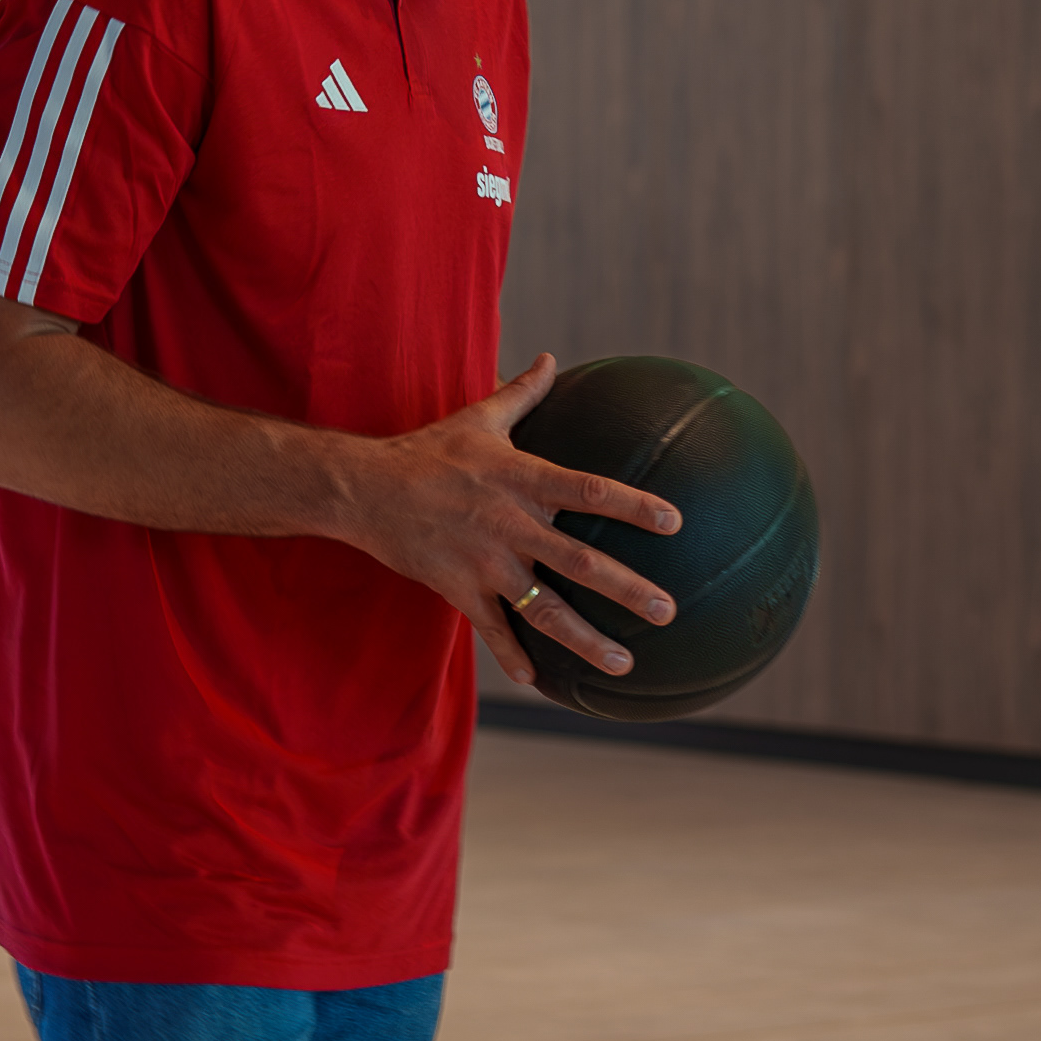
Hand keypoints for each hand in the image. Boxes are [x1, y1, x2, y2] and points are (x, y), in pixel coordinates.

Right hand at [340, 355, 679, 687]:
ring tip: (624, 662)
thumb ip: (522, 393)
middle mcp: (510, 524)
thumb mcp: (478, 418)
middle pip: (579, 563)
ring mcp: (485, 563)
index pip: (589, 491)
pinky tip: (540, 682)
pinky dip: (514, 657)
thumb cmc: (428, 451)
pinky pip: (493, 630)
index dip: (633, 506)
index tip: (675, 523)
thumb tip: (551, 359)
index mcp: (521, 479)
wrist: (365, 490)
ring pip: (545, 610)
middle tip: (667, 611)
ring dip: (586, 640)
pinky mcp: (459, 590)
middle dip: (627, 590)